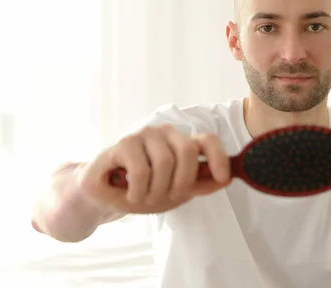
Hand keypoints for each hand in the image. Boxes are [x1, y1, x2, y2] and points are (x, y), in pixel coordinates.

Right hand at [78, 124, 230, 213]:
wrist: (103, 196)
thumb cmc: (142, 190)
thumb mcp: (175, 192)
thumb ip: (199, 184)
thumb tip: (226, 179)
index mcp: (181, 142)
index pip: (207, 141)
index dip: (219, 157)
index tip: (223, 178)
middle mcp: (166, 133)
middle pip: (188, 152)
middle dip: (180, 183)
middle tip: (166, 197)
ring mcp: (144, 135)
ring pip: (165, 162)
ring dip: (156, 190)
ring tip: (144, 197)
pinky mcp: (124, 143)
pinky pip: (141, 170)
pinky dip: (139, 190)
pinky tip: (131, 194)